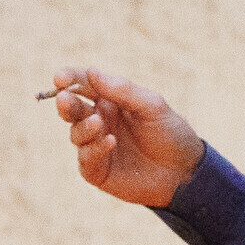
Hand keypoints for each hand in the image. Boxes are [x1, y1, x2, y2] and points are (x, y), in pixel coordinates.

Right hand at [50, 67, 205, 208]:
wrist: (184, 172)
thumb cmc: (170, 133)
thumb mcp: (152, 106)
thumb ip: (123, 90)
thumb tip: (91, 72)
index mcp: (110, 101)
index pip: (84, 85)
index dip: (69, 79)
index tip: (59, 78)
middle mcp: (99, 121)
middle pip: (72, 109)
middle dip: (65, 103)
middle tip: (64, 99)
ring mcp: (96, 146)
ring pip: (76, 133)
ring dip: (83, 127)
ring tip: (99, 124)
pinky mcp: (98, 171)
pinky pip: (86, 158)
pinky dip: (94, 150)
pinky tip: (110, 142)